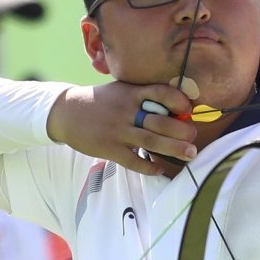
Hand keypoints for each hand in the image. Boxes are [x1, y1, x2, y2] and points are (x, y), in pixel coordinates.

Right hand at [46, 81, 196, 174]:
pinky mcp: (108, 148)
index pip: (160, 92)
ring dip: (173, 148)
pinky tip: (160, 169)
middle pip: (159, 121)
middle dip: (181, 130)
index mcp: (132, 93)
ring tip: (190, 153)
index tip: (189, 109)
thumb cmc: (103, 101)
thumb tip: (180, 108)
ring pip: (150, 140)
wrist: (66, 112)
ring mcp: (117, 131)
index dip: (178, 100)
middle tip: (194, 136)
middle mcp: (126, 111)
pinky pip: (132, 160)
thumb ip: (146, 96)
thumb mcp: (123, 90)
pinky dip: (148, 167)